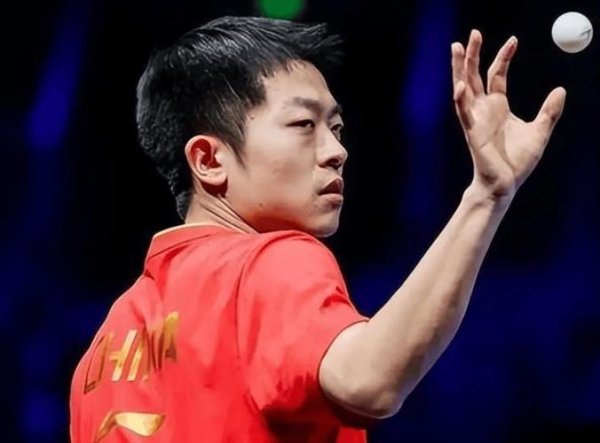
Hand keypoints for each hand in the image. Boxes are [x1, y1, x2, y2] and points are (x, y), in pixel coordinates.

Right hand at [452, 30, 565, 200]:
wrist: (505, 184)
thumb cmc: (517, 161)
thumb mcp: (539, 131)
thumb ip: (549, 111)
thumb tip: (561, 90)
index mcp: (498, 107)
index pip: (496, 75)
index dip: (503, 57)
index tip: (513, 40)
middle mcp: (483, 110)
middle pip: (474, 75)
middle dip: (472, 55)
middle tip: (473, 33)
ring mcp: (475, 120)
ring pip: (463, 88)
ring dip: (458, 68)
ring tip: (455, 48)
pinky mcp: (472, 133)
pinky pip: (464, 113)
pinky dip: (460, 99)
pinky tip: (460, 85)